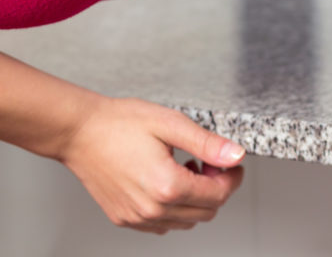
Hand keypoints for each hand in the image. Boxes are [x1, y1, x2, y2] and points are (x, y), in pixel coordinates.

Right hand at [58, 97, 244, 233]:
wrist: (78, 131)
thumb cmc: (118, 124)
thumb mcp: (171, 124)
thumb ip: (207, 143)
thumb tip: (235, 155)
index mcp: (166, 186)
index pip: (218, 195)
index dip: (232, 178)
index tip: (231, 164)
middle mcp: (151, 208)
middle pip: (206, 211)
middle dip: (216, 188)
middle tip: (207, 163)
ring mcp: (136, 217)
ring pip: (186, 221)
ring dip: (195, 200)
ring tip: (185, 170)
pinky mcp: (124, 218)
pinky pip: (163, 224)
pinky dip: (174, 209)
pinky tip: (167, 184)